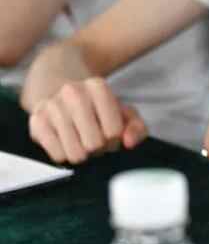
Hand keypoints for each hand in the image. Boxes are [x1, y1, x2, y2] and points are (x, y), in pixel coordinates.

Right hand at [28, 78, 146, 163]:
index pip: (114, 132)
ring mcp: (51, 106)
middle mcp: (72, 93)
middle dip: (99, 148)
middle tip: (95, 138)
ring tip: (81, 140)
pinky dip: (65, 154)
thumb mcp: (123, 113)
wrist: (59, 90)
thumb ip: (136, 128)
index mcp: (98, 87)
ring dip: (83, 154)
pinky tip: (66, 141)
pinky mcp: (36, 122)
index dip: (115, 139)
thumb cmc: (97, 107)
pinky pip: (57, 156)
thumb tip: (128, 143)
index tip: (110, 133)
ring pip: (75, 153)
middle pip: (94, 144)